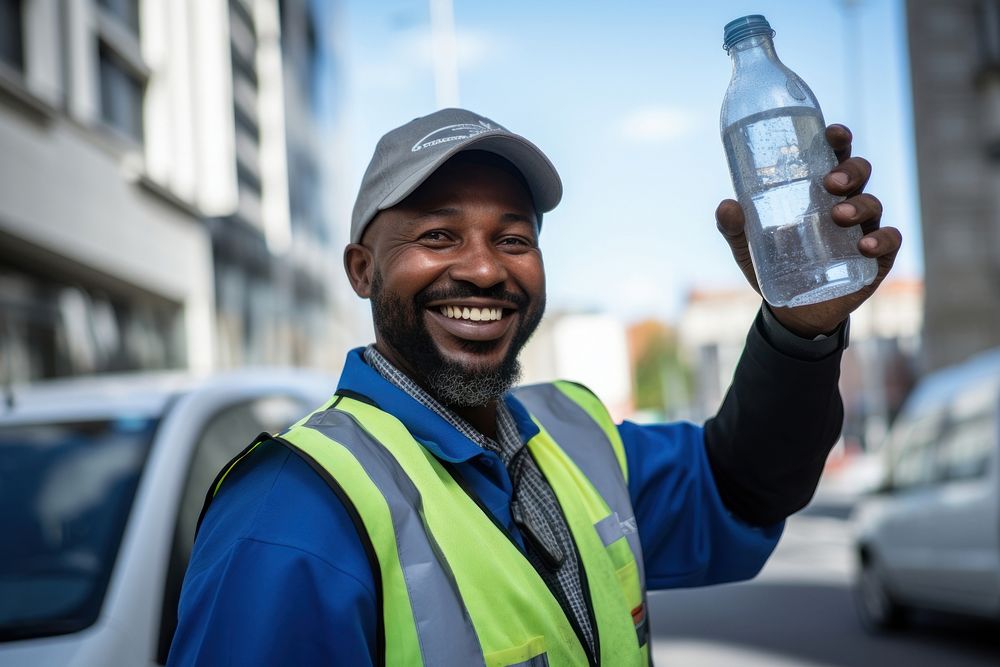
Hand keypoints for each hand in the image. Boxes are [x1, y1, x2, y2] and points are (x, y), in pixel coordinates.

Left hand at [715, 124, 902, 337]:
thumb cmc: (775, 266)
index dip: (838, 140)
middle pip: (859, 173)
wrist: (793, 311)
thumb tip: (726, 205)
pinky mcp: (877, 258)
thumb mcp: (748, 248)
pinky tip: (864, 245)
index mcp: (819, 192)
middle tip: (830, 183)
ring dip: (859, 205)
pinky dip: (881, 239)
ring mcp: (864, 230)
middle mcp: (846, 203)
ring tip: (838, 215)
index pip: (834, 157)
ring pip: (873, 203)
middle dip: (850, 170)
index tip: (832, 133)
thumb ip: (734, 228)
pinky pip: (890, 241)